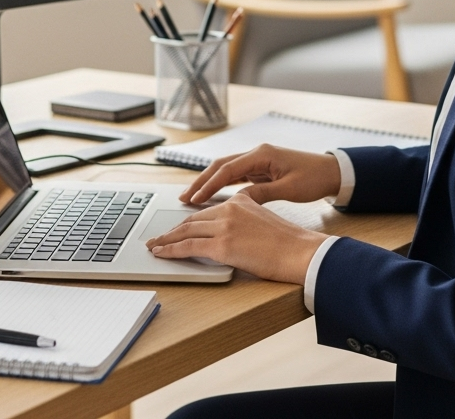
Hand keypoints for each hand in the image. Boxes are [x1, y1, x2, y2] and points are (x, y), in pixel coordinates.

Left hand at [146, 193, 326, 282]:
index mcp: (240, 200)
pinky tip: (162, 253)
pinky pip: (189, 247)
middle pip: (193, 219)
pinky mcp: (222, 245)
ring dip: (167, 239)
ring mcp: (225, 226)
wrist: (300, 251)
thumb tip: (232, 233)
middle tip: (158, 236)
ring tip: (155, 245)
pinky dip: (171, 250)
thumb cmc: (288, 243)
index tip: (178, 226)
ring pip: (186, 231)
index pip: (207, 210)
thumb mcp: (263, 220)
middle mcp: (230, 208)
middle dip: (173, 229)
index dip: (189, 219)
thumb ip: (245, 219)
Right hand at [178, 143, 341, 205]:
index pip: (228, 169)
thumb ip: (262, 193)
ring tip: (192, 198)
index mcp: (262, 154)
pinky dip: (221, 185)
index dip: (209, 184)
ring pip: (226, 170)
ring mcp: (258, 160)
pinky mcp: (260, 168)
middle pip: (221, 166)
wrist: (331, 172)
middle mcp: (256, 154)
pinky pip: (235, 176)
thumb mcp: (288, 189)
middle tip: (184, 198)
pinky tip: (211, 196)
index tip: (194, 199)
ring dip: (208, 182)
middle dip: (201, 181)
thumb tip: (238, 201)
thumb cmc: (314, 178)